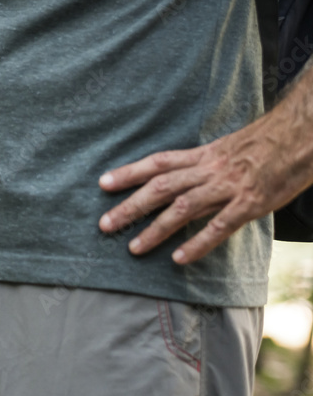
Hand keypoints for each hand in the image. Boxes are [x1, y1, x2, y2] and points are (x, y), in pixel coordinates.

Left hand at [98, 112, 312, 263]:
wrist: (301, 136)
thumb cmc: (265, 145)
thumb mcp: (226, 150)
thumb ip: (202, 167)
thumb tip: (178, 183)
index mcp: (202, 155)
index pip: (157, 163)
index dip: (129, 172)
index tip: (102, 183)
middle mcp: (209, 170)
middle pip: (160, 188)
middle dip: (130, 206)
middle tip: (104, 224)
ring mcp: (228, 187)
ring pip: (183, 209)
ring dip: (155, 229)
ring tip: (133, 248)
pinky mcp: (250, 204)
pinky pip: (219, 226)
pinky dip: (198, 243)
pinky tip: (179, 258)